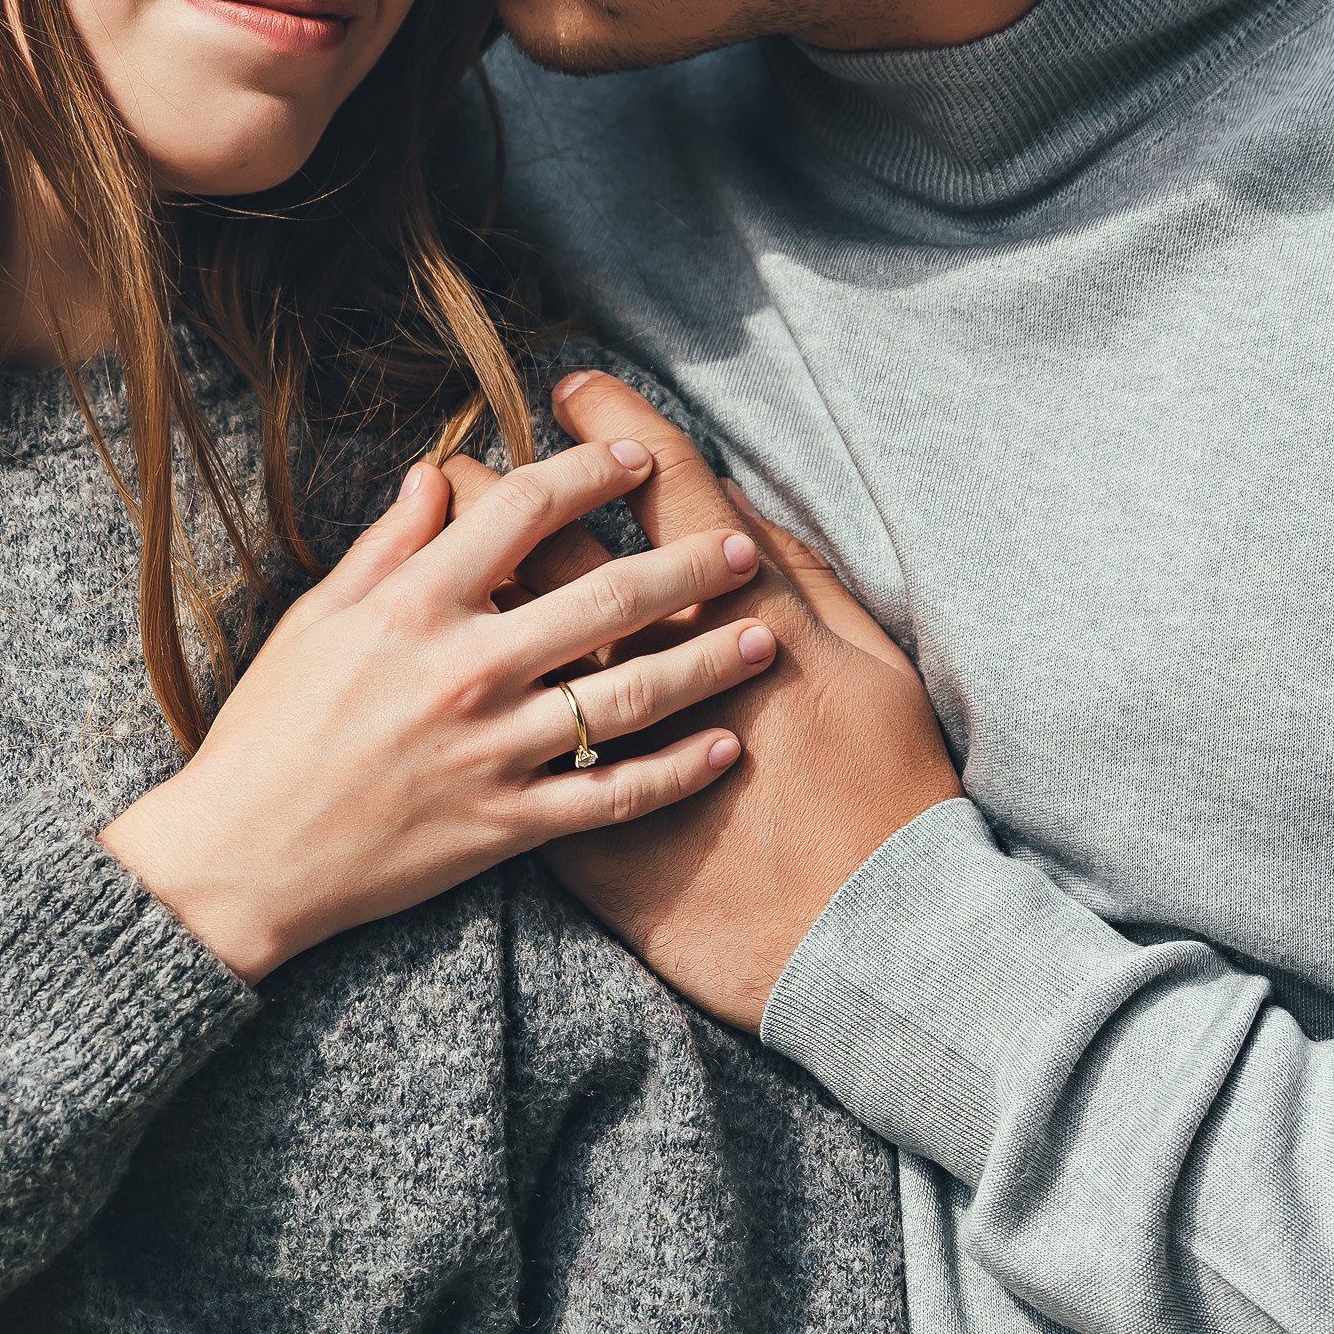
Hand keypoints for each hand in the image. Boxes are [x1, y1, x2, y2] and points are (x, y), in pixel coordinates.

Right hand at [102, 437, 773, 983]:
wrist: (239, 858)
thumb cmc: (269, 731)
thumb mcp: (315, 619)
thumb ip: (386, 545)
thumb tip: (440, 473)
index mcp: (413, 605)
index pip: (524, 511)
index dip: (590, 473)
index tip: (638, 455)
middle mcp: (464, 668)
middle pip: (607, 594)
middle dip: (688, 563)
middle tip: (741, 544)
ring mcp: (491, 751)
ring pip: (628, 694)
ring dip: (706, 661)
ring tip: (763, 636)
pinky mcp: (505, 825)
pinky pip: (612, 796)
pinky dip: (676, 773)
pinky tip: (725, 747)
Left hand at [496, 373, 961, 1029]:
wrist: (867, 941)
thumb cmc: (890, 798)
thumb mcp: (875, 670)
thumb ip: (813, 585)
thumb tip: (744, 517)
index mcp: (746, 619)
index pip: (668, 494)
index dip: (619, 432)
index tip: (578, 392)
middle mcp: (658, 673)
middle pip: (566, 553)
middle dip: (516, 491)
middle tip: (480, 451)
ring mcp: (609, 753)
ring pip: (516, 638)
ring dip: (473, 577)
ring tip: (442, 532)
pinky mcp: (577, 828)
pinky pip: (502, 739)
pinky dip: (474, 696)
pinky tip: (445, 657)